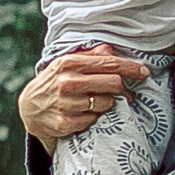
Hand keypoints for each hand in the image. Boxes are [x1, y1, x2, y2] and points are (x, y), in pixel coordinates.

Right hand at [19, 46, 149, 146]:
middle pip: (113, 83)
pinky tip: (84, 113)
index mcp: (69, 63)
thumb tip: (111, 51)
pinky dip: (93, 117)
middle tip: (123, 91)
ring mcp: (66, 104)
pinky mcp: (65, 123)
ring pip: (106, 103)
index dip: (131, 68)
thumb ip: (90, 55)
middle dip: (122, 88)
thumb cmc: (55, 82)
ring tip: (97, 102)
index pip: (109, 63)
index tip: (144, 72)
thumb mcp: (68, 64)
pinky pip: (94, 119)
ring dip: (107, 103)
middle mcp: (67, 82)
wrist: (30, 108)